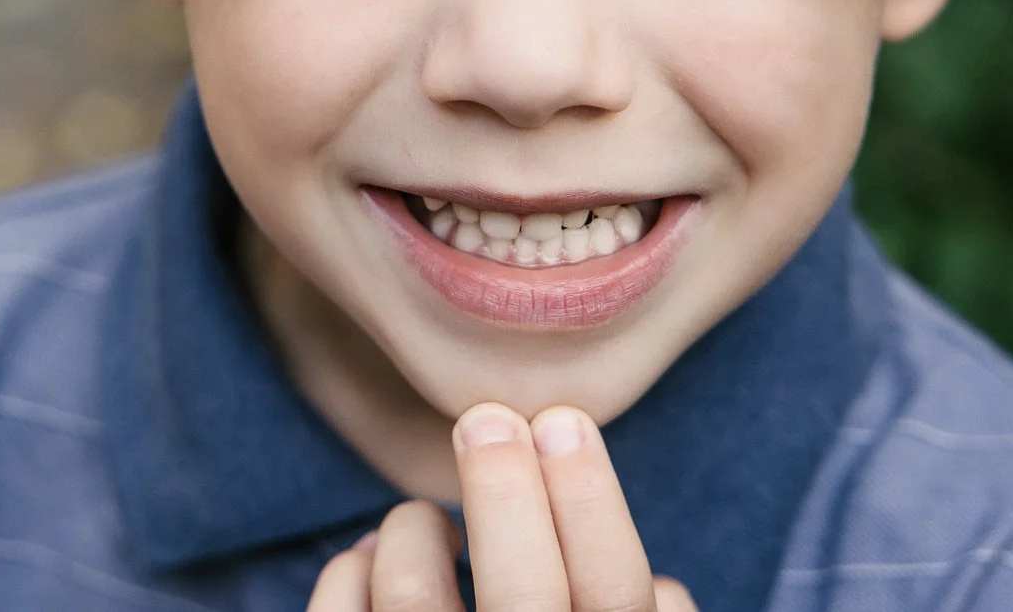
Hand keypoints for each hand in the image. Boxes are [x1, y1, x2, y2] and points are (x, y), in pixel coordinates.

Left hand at [306, 402, 697, 611]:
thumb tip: (661, 584)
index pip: (620, 598)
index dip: (594, 504)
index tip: (563, 419)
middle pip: (523, 596)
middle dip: (506, 493)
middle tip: (488, 420)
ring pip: (415, 603)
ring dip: (416, 534)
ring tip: (424, 520)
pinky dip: (350, 573)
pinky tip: (369, 558)